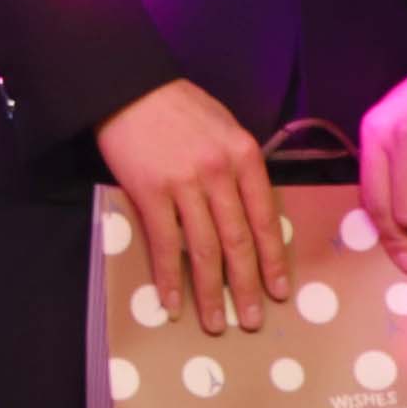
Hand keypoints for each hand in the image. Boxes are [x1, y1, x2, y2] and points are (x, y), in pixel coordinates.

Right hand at [93, 77, 285, 334]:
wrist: (127, 85)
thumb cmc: (177, 105)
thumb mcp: (224, 127)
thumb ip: (238, 167)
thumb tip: (247, 211)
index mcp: (244, 156)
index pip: (266, 217)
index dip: (273, 259)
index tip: (279, 290)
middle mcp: (220, 173)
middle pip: (239, 240)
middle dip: (247, 285)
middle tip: (253, 319)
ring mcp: (184, 184)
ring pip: (205, 249)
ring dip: (211, 291)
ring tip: (216, 322)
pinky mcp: (150, 192)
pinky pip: (166, 244)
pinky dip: (170, 277)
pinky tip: (173, 302)